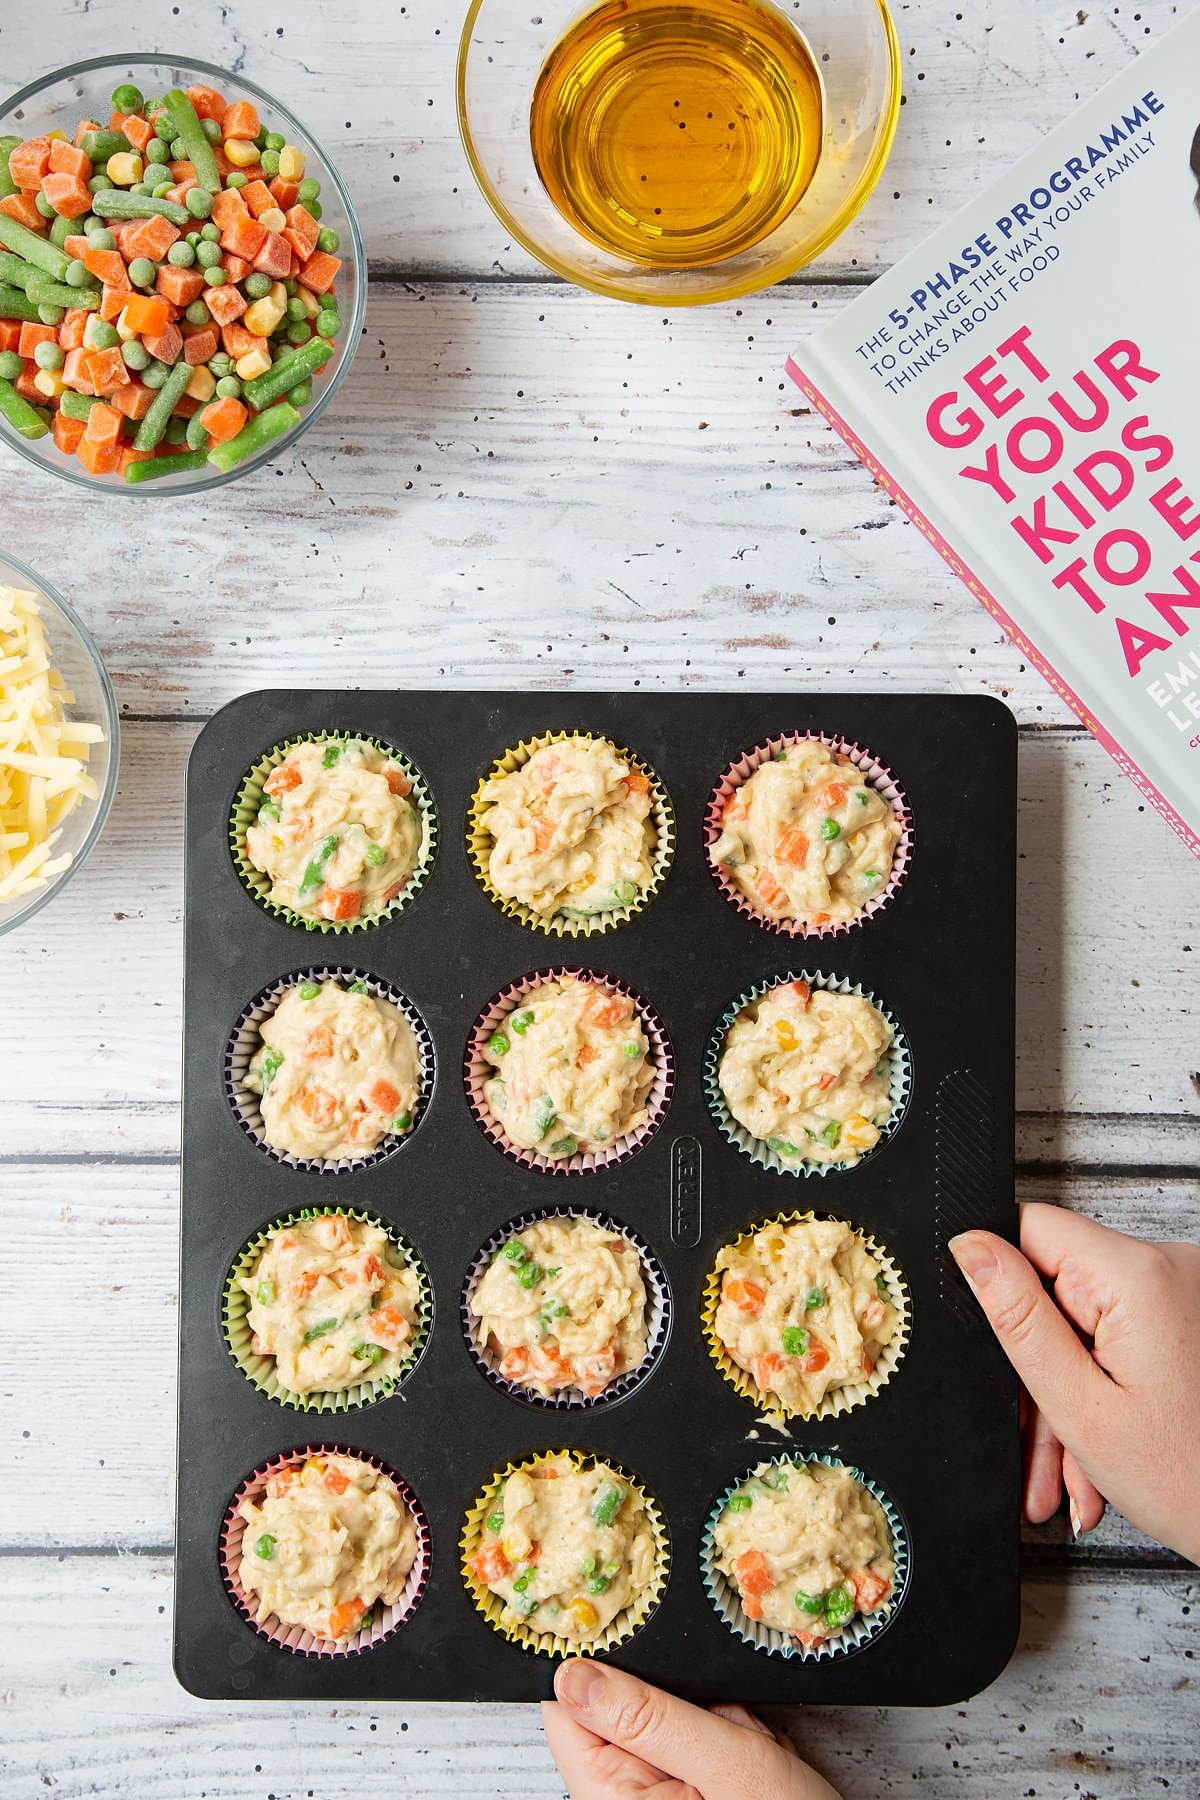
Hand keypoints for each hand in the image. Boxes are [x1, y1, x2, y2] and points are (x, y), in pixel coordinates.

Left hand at [542, 1659, 840, 1799]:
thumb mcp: (726, 1764)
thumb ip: (646, 1716)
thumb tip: (572, 1675)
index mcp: (612, 1798)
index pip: (568, 1709)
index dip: (603, 1665)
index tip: (644, 1644)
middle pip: (626, 1707)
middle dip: (683, 1701)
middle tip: (730, 1729)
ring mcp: (656, 1797)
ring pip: (670, 1719)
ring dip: (719, 1723)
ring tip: (753, 1755)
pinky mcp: (684, 1793)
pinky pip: (696, 1742)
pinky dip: (732, 1742)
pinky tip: (758, 1765)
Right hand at [950, 1203, 1199, 1561]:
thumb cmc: (1193, 1481)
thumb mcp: (1080, 1405)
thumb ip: (1018, 1318)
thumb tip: (972, 1249)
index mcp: (1138, 1276)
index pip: (1031, 1228)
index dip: (1001, 1283)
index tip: (1002, 1342)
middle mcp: (1171, 1267)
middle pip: (1058, 1290)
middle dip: (1039, 1372)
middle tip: (1035, 1449)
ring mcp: (1185, 1291)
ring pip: (1085, 1324)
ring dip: (1070, 1397)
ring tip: (1072, 1473)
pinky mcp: (1189, 1316)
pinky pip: (1121, 1337)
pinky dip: (1105, 1389)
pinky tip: (1101, 1453)